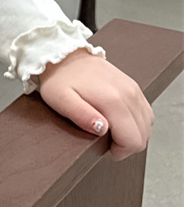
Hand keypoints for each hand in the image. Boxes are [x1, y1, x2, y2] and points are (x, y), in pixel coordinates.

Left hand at [39, 47, 153, 160]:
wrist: (65, 55)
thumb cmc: (60, 79)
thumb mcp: (60, 100)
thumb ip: (81, 116)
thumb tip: (102, 128)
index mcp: (112, 100)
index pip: (133, 140)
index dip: (120, 151)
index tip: (106, 148)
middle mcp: (128, 93)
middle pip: (143, 135)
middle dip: (127, 145)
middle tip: (107, 140)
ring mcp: (133, 88)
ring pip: (147, 125)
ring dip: (133, 134)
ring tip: (113, 131)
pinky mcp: (133, 85)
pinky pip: (146, 112)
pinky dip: (137, 122)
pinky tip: (121, 121)